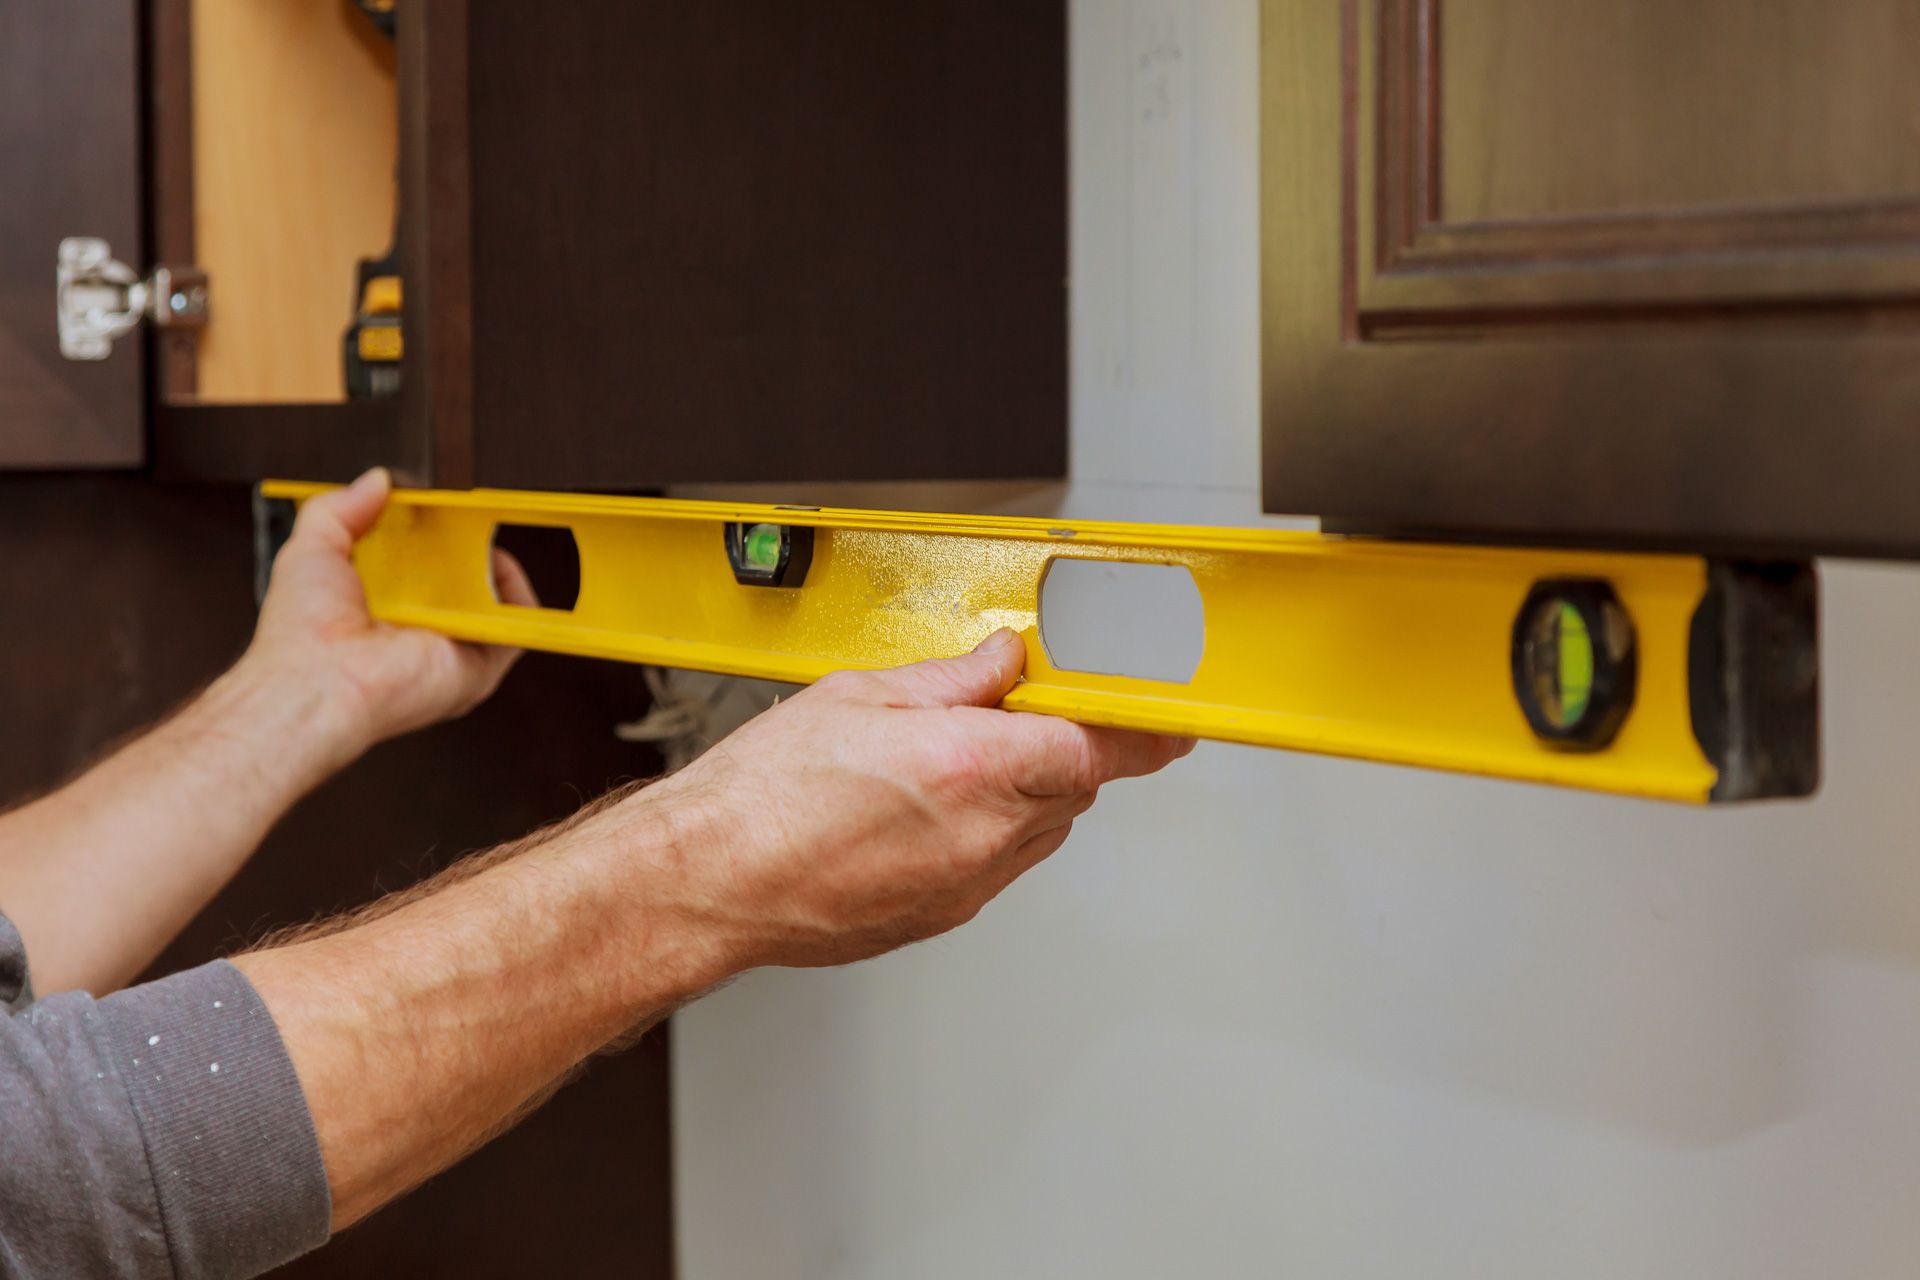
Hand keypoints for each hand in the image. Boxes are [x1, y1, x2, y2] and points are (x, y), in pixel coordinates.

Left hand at [243, 467, 532, 751]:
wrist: (320, 680)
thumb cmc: (303, 633)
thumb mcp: (310, 549)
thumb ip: (338, 508)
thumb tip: (377, 480)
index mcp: (376, 608)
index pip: (413, 566)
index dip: (425, 534)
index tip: (432, 507)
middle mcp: (416, 631)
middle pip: (456, 581)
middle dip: (464, 545)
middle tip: (461, 516)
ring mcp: (450, 650)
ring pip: (490, 603)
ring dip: (493, 566)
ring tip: (484, 533)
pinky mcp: (479, 667)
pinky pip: (516, 631)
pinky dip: (519, 599)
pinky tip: (500, 564)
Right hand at [634, 628, 1193, 970]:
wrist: (712, 880)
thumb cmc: (764, 795)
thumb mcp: (861, 696)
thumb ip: (951, 678)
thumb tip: (1003, 660)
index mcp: (971, 766)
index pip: (1095, 746)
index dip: (1141, 730)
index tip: (1169, 719)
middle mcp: (983, 834)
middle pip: (1074, 786)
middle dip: (1059, 746)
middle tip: (1012, 713)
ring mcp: (968, 884)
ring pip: (1040, 829)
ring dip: (1026, 790)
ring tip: (949, 761)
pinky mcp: (944, 916)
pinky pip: (998, 865)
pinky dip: (989, 831)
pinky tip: (924, 807)